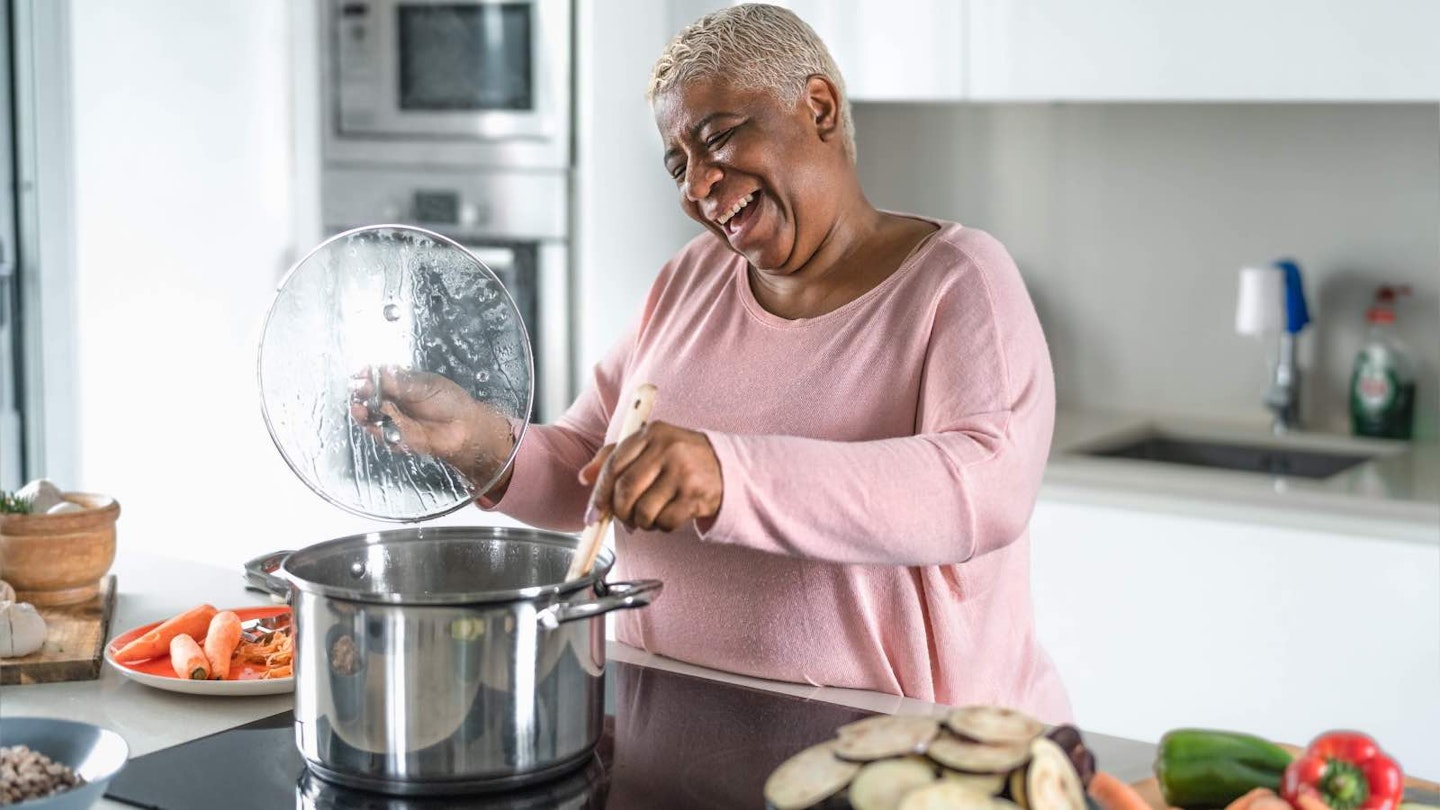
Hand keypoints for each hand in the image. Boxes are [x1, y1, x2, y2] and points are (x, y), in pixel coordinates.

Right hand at [348, 366, 514, 489]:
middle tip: (360, 389)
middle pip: (368, 397)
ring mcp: (393, 420)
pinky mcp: (396, 439)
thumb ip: (402, 382)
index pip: (376, 378)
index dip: (367, 376)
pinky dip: (376, 430)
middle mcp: (393, 402)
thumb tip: (379, 372)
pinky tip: (374, 424)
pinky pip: (381, 435)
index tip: (361, 373)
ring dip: (362, 413)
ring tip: (360, 408)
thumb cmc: (449, 402)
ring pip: (369, 417)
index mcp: (400, 384)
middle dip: (361, 393)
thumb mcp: (426, 386)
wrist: (465, 428)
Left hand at [580, 421, 721, 531]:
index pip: (614, 464)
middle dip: (619, 512)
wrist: (727, 467)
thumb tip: (585, 477)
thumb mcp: (649, 447)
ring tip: (648, 517)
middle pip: (626, 491)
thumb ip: (615, 457)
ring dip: (641, 522)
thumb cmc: (680, 458)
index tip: (594, 512)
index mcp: (651, 433)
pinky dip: (662, 526)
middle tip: (624, 519)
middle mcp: (668, 449)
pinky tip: (668, 517)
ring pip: (644, 511)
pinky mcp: (697, 495)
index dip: (600, 493)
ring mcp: (684, 472)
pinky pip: (666, 522)